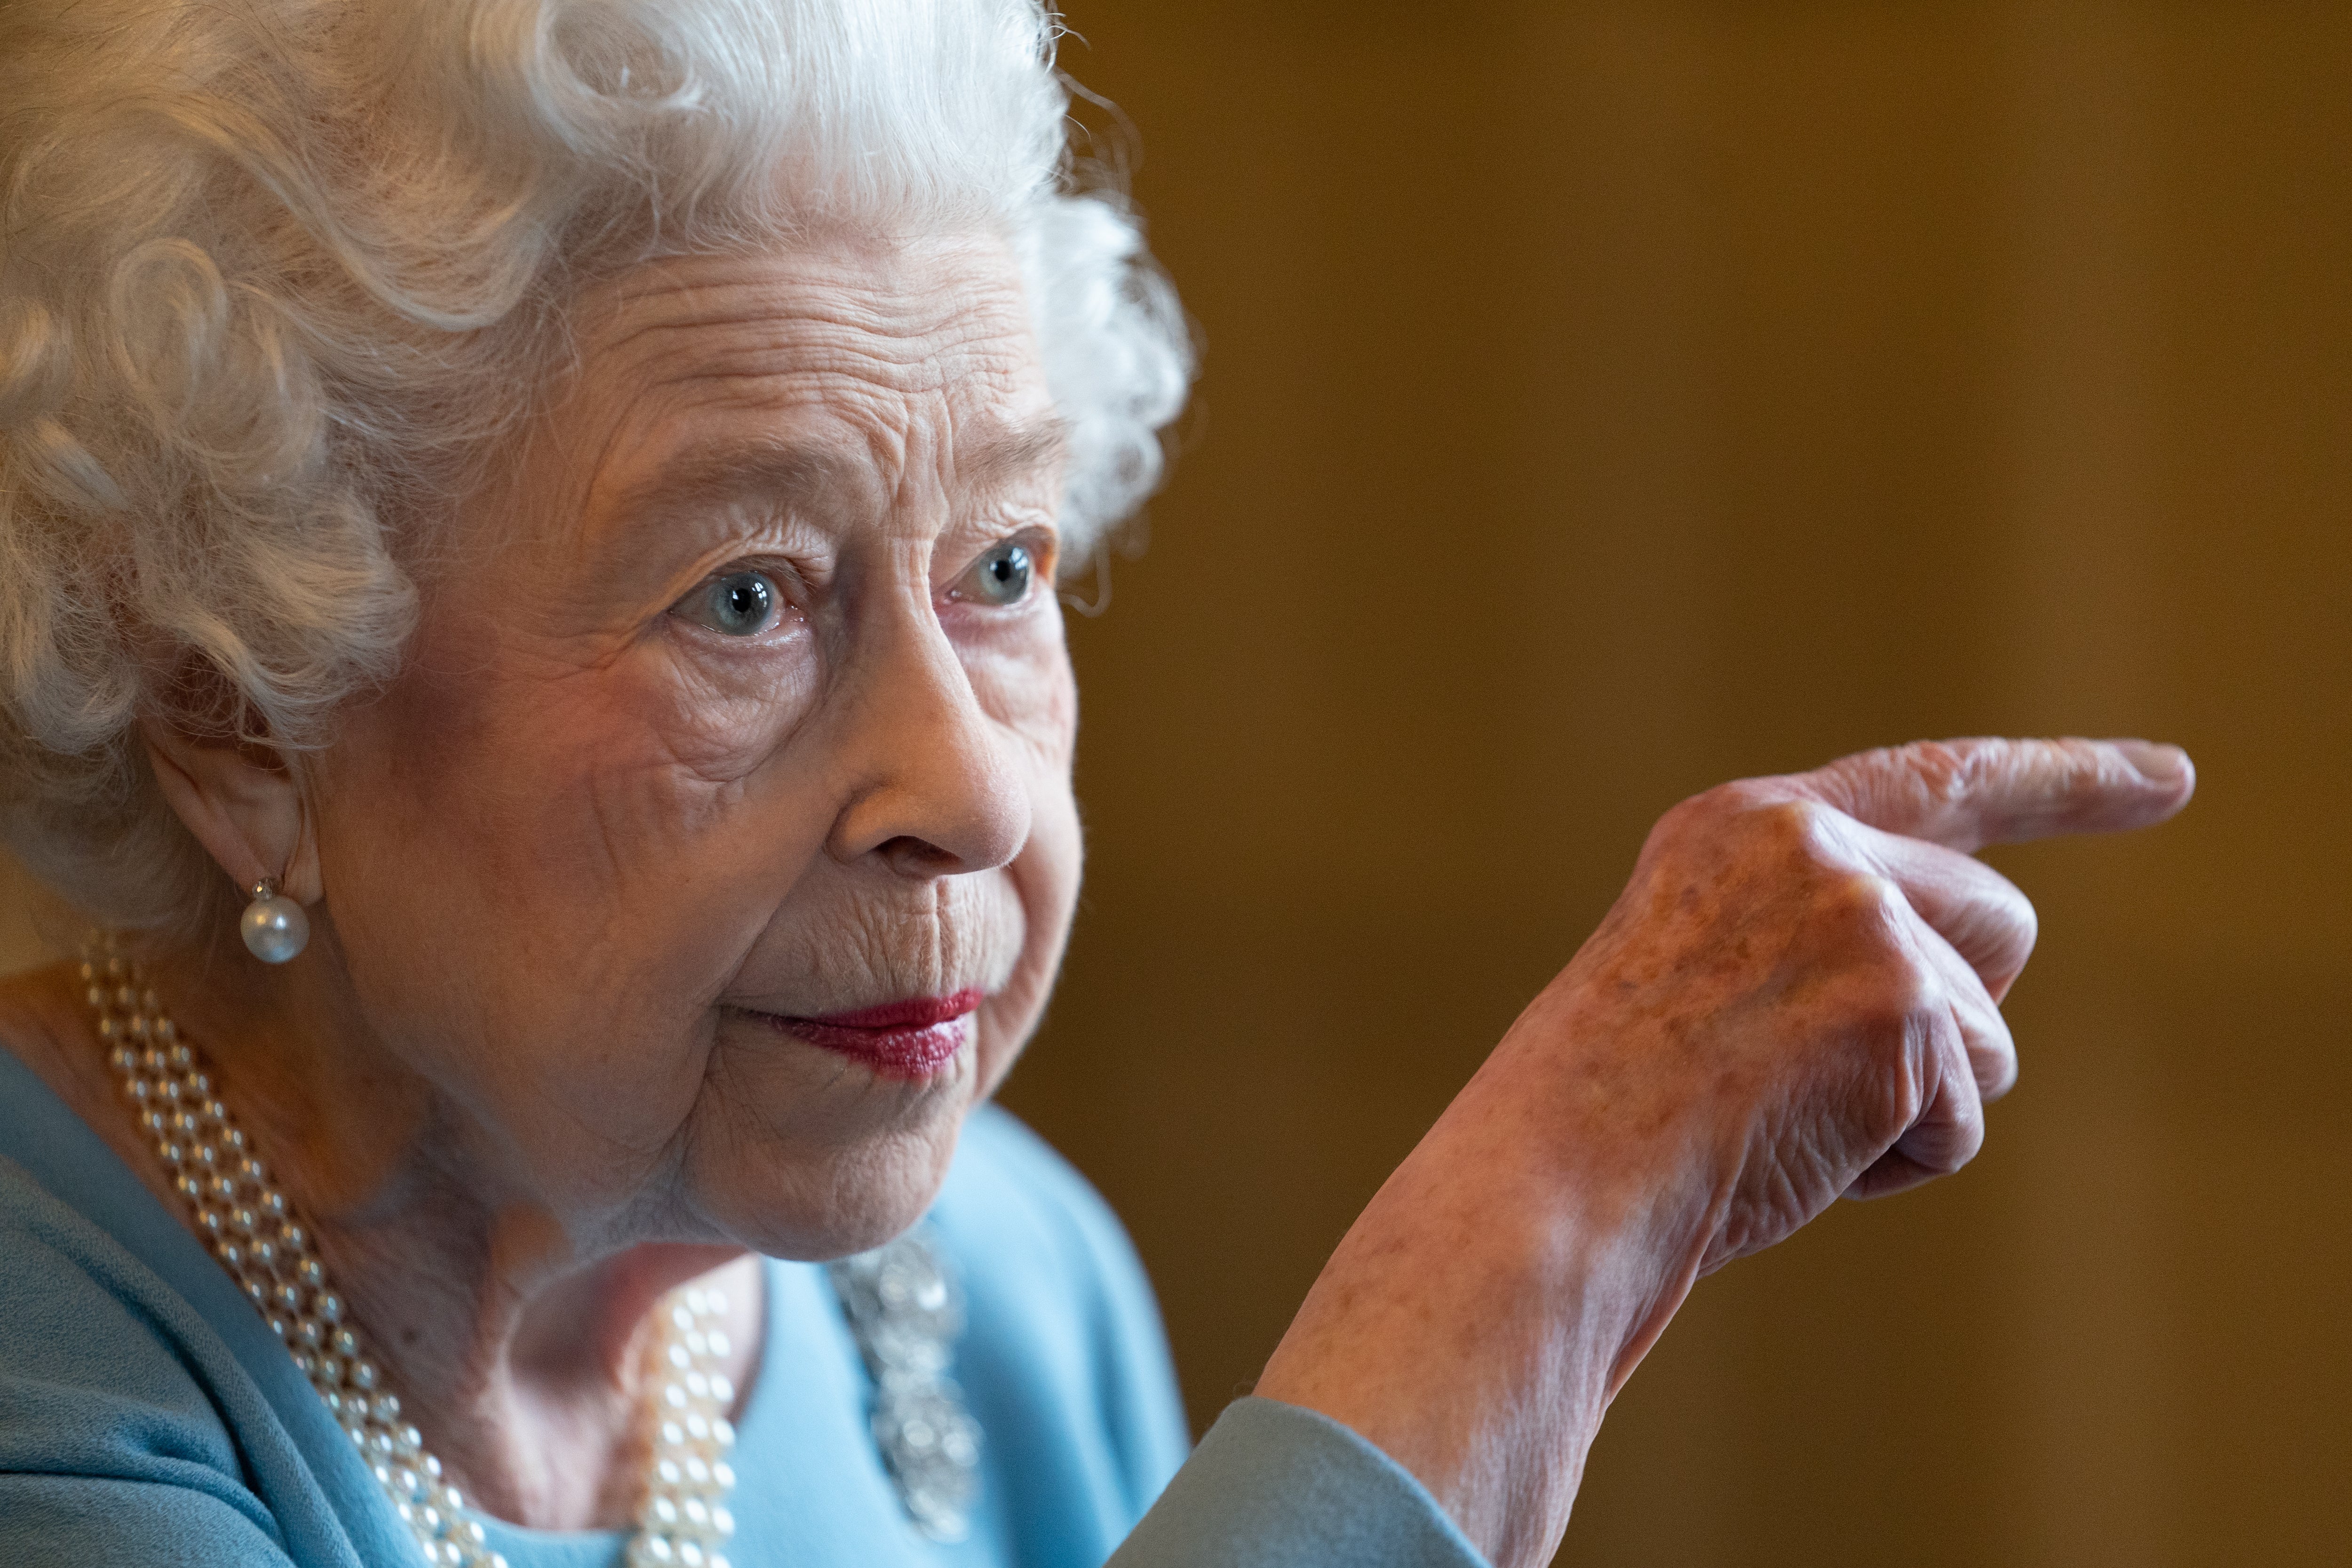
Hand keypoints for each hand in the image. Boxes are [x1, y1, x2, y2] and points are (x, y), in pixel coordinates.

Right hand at [1255, 737, 2193, 1567]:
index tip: (2170, 779)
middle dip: (1952, 1015)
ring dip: (1913, 1103)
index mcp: (1737, 828)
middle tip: (1826, 1081)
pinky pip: (1961, 1119)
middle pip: (1995, 924)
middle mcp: (1803, 845)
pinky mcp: (1896, 1005)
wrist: (1548, 1187)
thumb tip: (1961, 1000)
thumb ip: (1812, 940)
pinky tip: (1790, 1154)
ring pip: (1987, 1032)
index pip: (1930, 780)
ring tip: (1777, 1122)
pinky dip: (1895, 1163)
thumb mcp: (1699, 979)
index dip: (2063, 780)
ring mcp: (1854, 915)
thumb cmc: (1607, 1120)